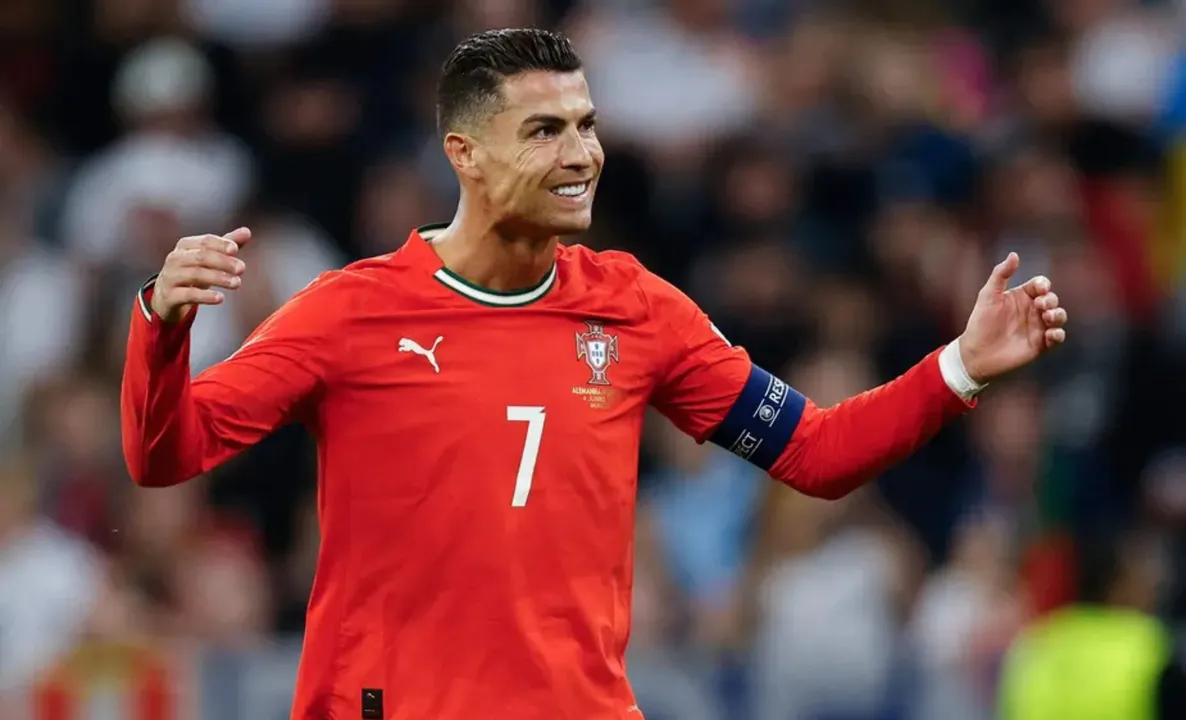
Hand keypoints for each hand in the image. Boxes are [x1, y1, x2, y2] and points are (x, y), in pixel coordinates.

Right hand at [150, 228, 251, 322]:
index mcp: (186, 246)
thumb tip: (247, 232)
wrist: (167, 296)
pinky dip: (206, 296)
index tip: (235, 249)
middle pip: (201, 257)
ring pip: (196, 275)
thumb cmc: (191, 272)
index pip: (205, 241)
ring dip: (218, 278)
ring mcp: (171, 277)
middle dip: (223, 261)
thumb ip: (227, 244)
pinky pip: (189, 295)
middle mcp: (176, 259)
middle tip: (241, 268)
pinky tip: (220, 298)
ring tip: (237, 283)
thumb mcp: (208, 257)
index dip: (220, 244)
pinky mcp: (170, 296)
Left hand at [958, 252, 1067, 382]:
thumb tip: (1014, 255)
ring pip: (1059, 316)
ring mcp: (1037, 327)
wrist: (976, 353)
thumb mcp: (988, 295)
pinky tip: (1050, 334)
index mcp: (1021, 296)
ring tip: (1048, 317)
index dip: (1043, 285)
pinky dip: (1058, 334)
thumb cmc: (980, 322)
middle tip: (1040, 305)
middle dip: (1050, 300)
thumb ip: (1001, 274)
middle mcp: (1032, 310)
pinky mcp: (1040, 344)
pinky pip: (1057, 337)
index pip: (1040, 284)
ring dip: (1058, 314)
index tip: (1040, 289)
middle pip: (1052, 299)